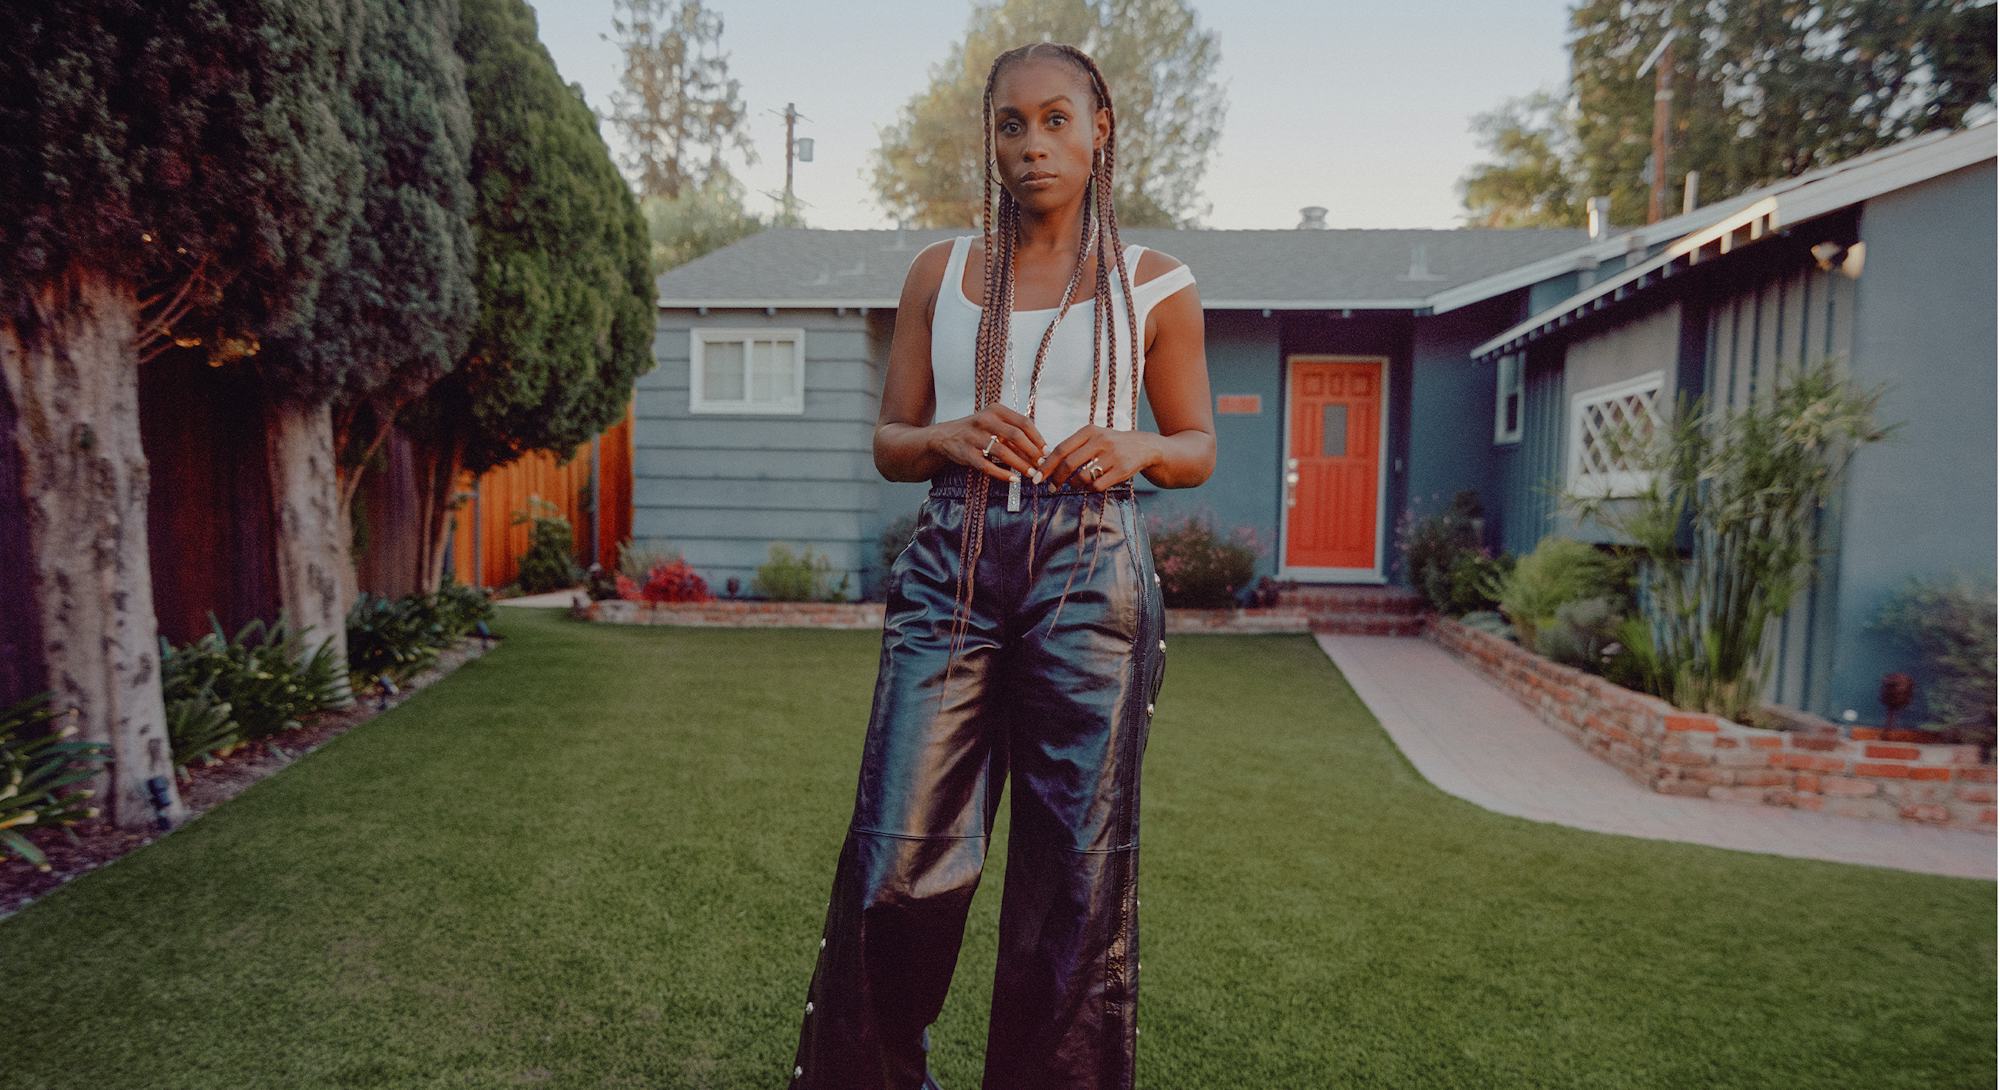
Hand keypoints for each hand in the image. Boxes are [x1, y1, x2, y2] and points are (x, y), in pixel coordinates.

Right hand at [928, 405, 1047, 483]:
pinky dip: (1002, 474)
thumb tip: (1039, 451)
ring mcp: (973, 436)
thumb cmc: (977, 431)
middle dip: (1032, 452)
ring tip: (1031, 474)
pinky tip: (1013, 479)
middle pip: (1015, 435)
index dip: (1037, 438)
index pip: (1023, 422)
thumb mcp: (994, 425)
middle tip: (1041, 464)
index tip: (1046, 451)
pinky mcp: (966, 453)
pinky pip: (987, 465)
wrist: (945, 436)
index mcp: (996, 410)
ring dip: (1019, 464)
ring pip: (1002, 451)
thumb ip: (1013, 435)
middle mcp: (984, 420)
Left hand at [1037, 425, 1159, 490]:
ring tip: (1076, 484)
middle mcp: (1100, 441)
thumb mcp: (1094, 438)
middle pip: (1069, 464)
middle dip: (1056, 479)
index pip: (1061, 449)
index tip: (1037, 477)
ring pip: (1082, 477)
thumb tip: (1045, 463)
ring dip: (1074, 485)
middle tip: (1051, 487)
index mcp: (1089, 431)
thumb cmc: (1112, 445)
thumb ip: (1073, 447)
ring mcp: (1112, 455)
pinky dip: (1090, 489)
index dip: (1047, 465)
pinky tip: (1091, 485)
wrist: (1144, 447)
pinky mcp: (1122, 469)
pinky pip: (1097, 486)